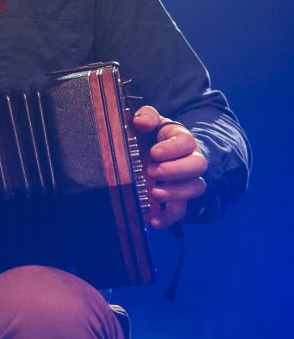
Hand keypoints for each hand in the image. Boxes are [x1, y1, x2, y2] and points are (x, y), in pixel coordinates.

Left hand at [132, 105, 206, 228]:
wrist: (157, 154)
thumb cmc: (152, 136)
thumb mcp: (149, 123)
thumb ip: (146, 117)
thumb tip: (141, 121)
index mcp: (182, 139)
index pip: (186, 142)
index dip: (173, 148)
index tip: (154, 153)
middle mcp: (190, 160)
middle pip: (197, 165)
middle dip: (176, 170)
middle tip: (152, 171)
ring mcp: (187, 181)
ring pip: (195, 188)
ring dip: (176, 192)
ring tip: (154, 193)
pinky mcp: (179, 199)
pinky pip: (181, 210)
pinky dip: (169, 217)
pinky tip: (153, 221)